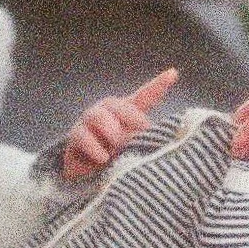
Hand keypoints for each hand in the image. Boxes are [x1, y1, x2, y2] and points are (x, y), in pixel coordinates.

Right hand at [60, 67, 179, 179]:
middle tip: (140, 129)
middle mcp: (108, 112)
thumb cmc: (116, 156)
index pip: (145, 96)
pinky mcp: (75, 137)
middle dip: (129, 115)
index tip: (173, 74)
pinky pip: (82, 136)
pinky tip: (103, 158)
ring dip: (109, 128)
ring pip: (96, 115)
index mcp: (128, 112)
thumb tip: (143, 137)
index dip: (158, 85)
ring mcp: (89, 123)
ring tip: (117, 142)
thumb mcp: (134, 148)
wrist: (87, 173)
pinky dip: (94, 146)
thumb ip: (141, 140)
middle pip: (116, 104)